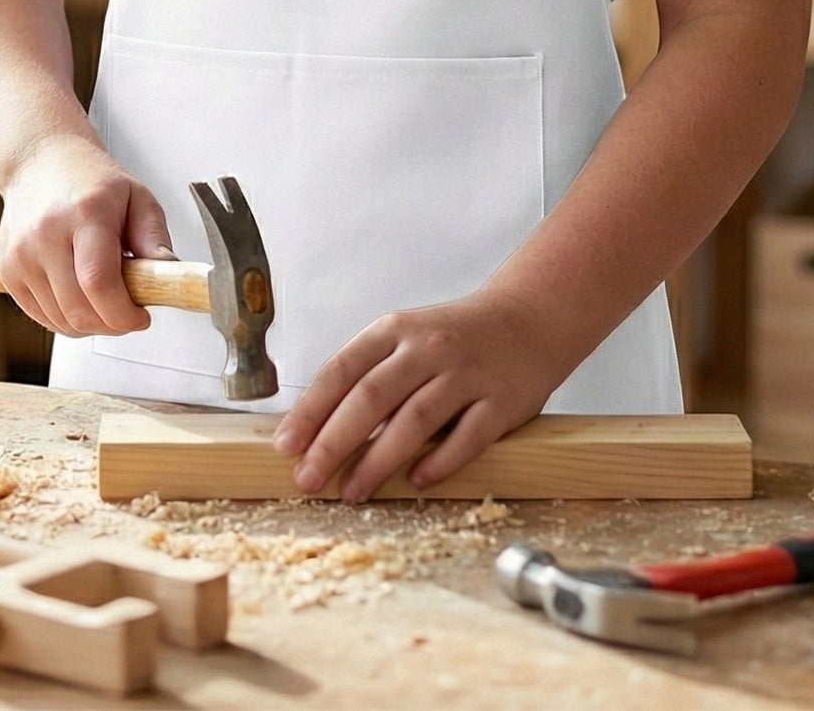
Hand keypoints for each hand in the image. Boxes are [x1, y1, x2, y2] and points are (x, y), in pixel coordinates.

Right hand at [0, 134, 174, 337]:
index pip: (99, 281)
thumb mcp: (137, 197)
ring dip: (90, 324)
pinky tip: (80, 297)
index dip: (123, 313)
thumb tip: (167, 275)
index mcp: (85, 213)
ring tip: (104, 298)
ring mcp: (21, 255)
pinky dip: (66, 320)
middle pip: (79, 310)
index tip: (140, 316)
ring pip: (61, 321)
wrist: (41, 162)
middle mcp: (46, 234)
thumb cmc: (91, 180)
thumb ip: (154, 238)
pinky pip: (42, 318)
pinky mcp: (7, 271)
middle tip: (128, 311)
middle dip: (112, 324)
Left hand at [272, 289, 572, 501]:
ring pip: (415, 420)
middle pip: (371, 398)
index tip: (286, 445)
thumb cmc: (453, 338)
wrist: (527, 320)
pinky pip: (467, 436)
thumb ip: (368, 375)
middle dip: (333, 443)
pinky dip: (439, 461)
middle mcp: (428, 348)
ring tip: (353, 492)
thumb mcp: (405, 339)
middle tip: (308, 479)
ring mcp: (466, 374)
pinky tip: (416, 481)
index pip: (341, 370)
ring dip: (379, 461)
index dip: (311, 411)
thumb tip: (316, 429)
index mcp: (395, 330)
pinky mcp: (501, 402)